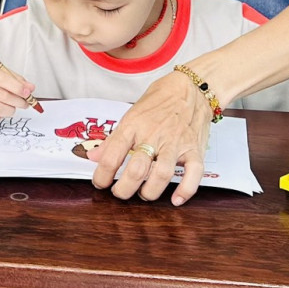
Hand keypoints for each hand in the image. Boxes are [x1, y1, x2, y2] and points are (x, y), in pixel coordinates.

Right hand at [0, 65, 34, 122]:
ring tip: (12, 107)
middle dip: (18, 101)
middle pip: (2, 96)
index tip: (28, 92)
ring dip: (10, 110)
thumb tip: (31, 88)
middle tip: (25, 103)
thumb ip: (15, 79)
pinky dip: (0, 117)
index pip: (2, 79)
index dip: (17, 87)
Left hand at [90, 68, 213, 205]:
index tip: (100, 183)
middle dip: (124, 189)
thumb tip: (93, 157)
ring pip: (161, 175)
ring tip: (143, 194)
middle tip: (120, 192)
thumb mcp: (131, 114)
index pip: (112, 155)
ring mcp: (176, 143)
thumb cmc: (159, 100)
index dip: (102, 175)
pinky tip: (176, 200)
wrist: (191, 87)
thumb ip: (114, 139)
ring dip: (150, 192)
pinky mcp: (195, 149)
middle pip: (136, 170)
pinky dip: (185, 190)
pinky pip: (193, 174)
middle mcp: (154, 135)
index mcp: (134, 125)